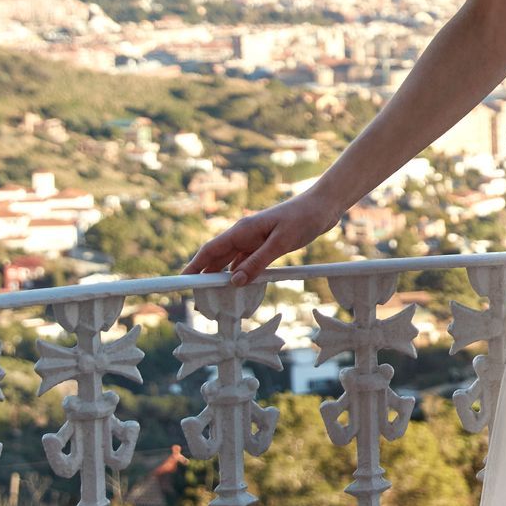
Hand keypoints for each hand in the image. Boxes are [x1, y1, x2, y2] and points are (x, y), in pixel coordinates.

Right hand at [180, 188, 344, 287]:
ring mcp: (255, 240)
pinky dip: (243, 275)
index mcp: (242, 230)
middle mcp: (245, 235)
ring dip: (224, 278)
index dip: (195, 266)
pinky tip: (240, 288)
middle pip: (218, 258)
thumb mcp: (281, 243)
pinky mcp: (267, 245)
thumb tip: (235, 282)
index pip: (210, 250)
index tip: (182, 280)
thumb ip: (258, 262)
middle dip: (206, 277)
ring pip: (233, 262)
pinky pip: (249, 263)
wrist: (324, 206)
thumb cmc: (303, 218)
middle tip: (198, 299)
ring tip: (215, 299)